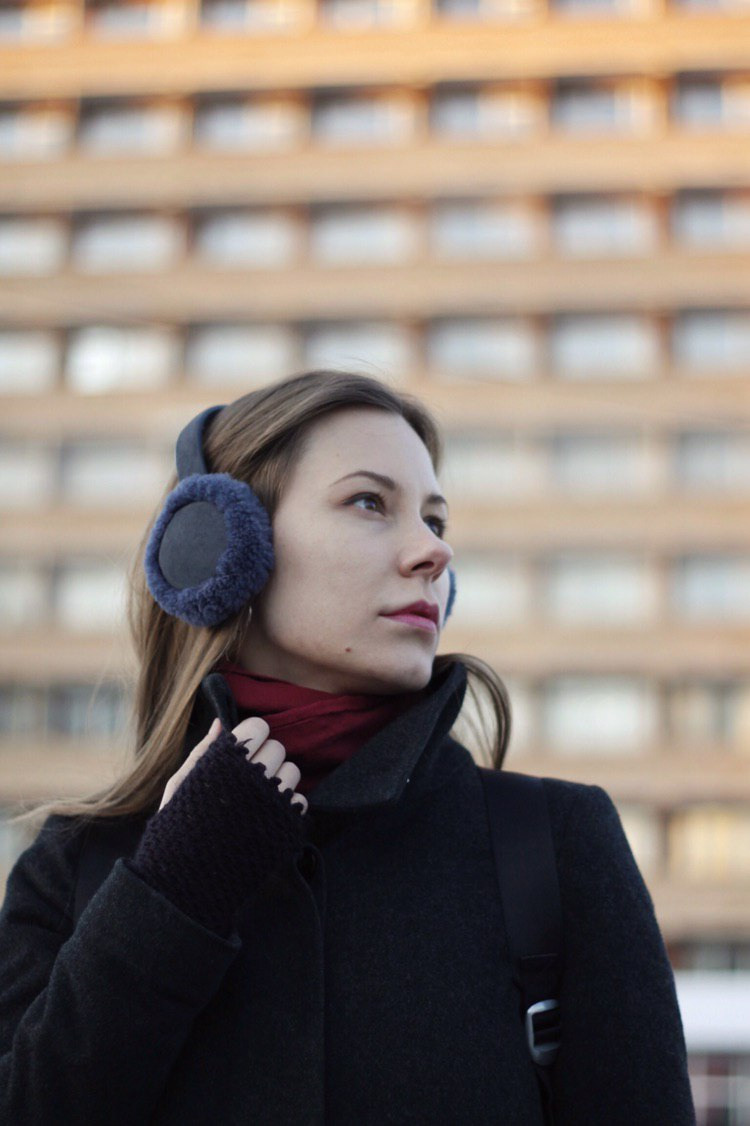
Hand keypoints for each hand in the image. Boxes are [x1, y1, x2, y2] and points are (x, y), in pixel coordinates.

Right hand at [159, 716, 308, 814]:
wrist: (185, 879)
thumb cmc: (177, 826)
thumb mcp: (180, 784)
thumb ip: (204, 751)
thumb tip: (222, 725)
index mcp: (226, 762)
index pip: (259, 726)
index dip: (251, 737)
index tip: (241, 752)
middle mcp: (252, 778)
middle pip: (278, 748)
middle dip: (264, 759)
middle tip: (247, 779)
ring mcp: (271, 802)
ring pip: (293, 772)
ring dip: (279, 781)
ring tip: (258, 798)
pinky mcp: (284, 827)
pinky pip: (300, 801)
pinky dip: (289, 806)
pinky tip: (269, 816)